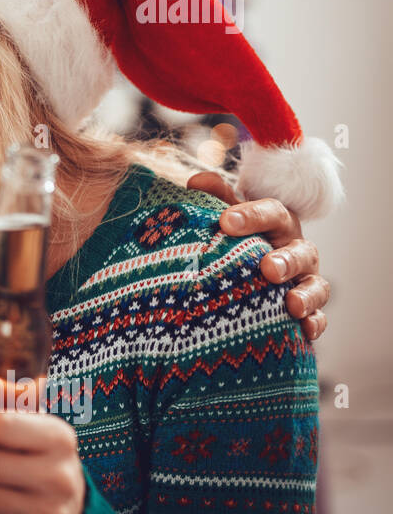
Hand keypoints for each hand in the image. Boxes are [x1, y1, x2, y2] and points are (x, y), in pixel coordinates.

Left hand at [186, 171, 329, 340]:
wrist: (245, 275)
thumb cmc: (235, 240)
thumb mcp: (225, 218)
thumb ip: (214, 198)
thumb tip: (195, 181)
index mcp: (277, 223)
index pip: (271, 213)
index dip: (252, 216)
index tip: (225, 222)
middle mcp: (296, 250)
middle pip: (300, 252)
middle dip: (286, 260)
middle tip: (268, 268)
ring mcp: (305, 280)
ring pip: (316, 286)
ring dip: (307, 295)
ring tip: (291, 305)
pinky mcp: (308, 310)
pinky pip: (318, 318)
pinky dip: (315, 324)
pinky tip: (305, 331)